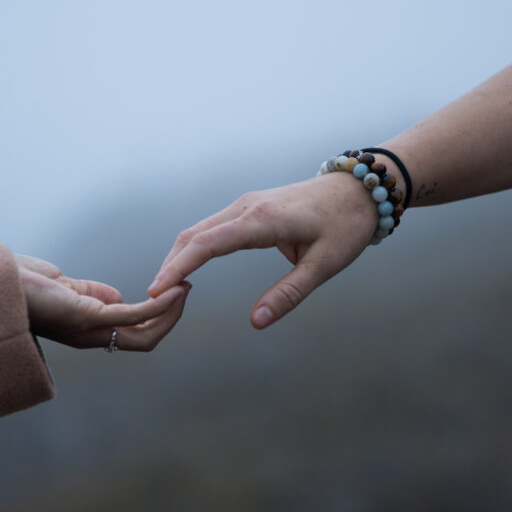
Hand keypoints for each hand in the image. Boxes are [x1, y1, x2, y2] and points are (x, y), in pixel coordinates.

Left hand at [16, 255, 189, 349]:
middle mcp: (90, 336)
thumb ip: (91, 292)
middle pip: (145, 339)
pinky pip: (132, 317)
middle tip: (186, 292)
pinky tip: (173, 292)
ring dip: (169, 313)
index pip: (133, 333)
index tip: (174, 294)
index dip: (158, 318)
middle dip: (170, 318)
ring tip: (184, 291)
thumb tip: (116, 297)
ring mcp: (89, 329)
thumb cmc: (20, 283)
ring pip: (144, 334)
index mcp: (86, 329)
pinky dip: (157, 307)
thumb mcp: (66, 286)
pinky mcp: (87, 317)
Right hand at [148, 175, 375, 327]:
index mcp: (261, 220)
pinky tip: (186, 269)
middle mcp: (247, 207)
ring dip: (179, 257)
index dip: (178, 269)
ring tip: (163, 288)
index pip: (207, 245)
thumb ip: (289, 294)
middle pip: (194, 236)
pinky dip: (194, 248)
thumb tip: (256, 321)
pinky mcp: (250, 208)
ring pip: (200, 230)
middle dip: (170, 266)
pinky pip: (212, 227)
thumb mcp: (324, 265)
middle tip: (151, 299)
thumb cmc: (346, 226)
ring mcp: (246, 204)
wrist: (361, 189)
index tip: (155, 291)